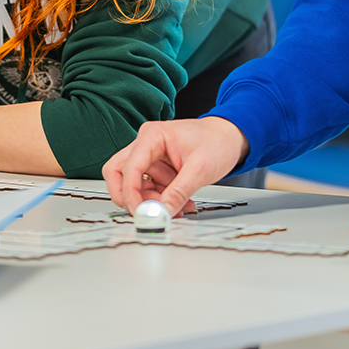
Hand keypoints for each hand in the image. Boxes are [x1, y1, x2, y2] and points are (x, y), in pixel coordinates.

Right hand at [102, 117, 251, 215]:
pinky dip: (161, 201)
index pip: (129, 166)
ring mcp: (150, 158)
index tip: (140, 212)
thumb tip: (162, 211)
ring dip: (151, 202)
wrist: (230, 138)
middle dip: (128, 196)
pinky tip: (179, 204)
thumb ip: (179, 192)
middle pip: (118, 173)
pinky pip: (149, 189)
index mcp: (152, 136)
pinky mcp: (157, 169)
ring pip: (134, 185)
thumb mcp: (200, 169)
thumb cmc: (217, 141)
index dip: (130, 192)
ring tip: (175, 209)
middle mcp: (146, 145)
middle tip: (143, 213)